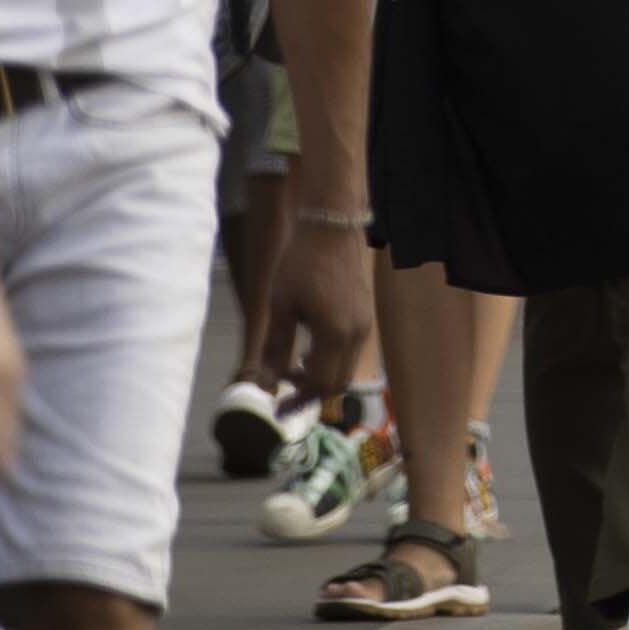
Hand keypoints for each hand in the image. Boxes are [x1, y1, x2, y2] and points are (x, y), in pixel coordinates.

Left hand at [255, 215, 379, 410]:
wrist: (330, 224)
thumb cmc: (300, 261)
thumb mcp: (280, 305)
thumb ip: (275, 348)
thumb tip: (263, 382)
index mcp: (335, 333)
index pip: (320, 384)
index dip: (297, 400)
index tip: (276, 406)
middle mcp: (357, 333)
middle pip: (338, 383)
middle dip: (311, 393)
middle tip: (283, 391)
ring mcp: (365, 323)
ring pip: (346, 368)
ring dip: (322, 376)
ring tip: (293, 366)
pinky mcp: (365, 313)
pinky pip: (351, 350)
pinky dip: (331, 359)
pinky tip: (310, 346)